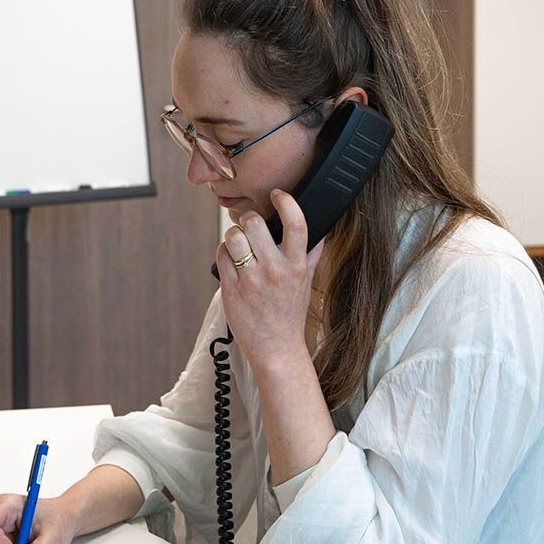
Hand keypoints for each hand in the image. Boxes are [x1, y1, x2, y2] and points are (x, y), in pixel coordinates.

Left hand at [215, 189, 323, 375]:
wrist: (276, 349)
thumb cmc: (290, 315)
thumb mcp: (306, 283)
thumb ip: (311, 255)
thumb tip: (321, 232)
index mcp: (296, 266)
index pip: (297, 223)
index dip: (287, 202)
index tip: (278, 194)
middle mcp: (274, 270)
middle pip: (254, 223)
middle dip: (248, 220)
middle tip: (249, 227)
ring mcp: (251, 280)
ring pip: (233, 237)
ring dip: (232, 236)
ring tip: (238, 244)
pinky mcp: (231, 289)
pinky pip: (221, 256)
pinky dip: (223, 253)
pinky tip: (231, 261)